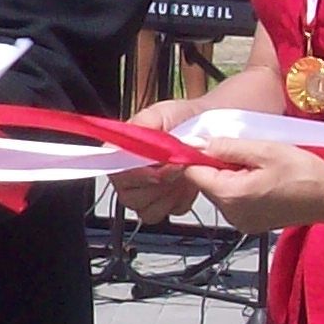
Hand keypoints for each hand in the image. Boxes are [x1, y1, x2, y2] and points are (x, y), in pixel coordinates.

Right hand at [111, 97, 214, 222]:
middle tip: (178, 167)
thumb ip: (148, 120)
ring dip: (168, 194)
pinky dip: (182, 200)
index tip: (155, 167)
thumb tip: (138, 132)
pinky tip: (189, 183)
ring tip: (184, 173)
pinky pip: (170, 212)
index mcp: (122, 151)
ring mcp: (148, 193)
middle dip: (155, 184)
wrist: (212, 129)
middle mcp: (130, 175)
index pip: (111, 168)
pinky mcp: (168, 204)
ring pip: (146, 209)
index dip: (131, 172)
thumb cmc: (185, 119)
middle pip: (127, 195)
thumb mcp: (166, 112)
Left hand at [181, 136, 323, 236]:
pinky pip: (234, 200)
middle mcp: (231, 214)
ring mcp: (241, 222)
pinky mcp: (251, 224)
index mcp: (231, 196)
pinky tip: (264, 178)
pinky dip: (241, 186)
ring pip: (220, 191)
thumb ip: (227, 147)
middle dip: (218, 164)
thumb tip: (196, 143)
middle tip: (248, 152)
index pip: (193, 173)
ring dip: (231, 174)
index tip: (213, 141)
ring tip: (260, 166)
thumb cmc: (305, 172)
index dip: (197, 154)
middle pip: (206, 182)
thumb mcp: (265, 150)